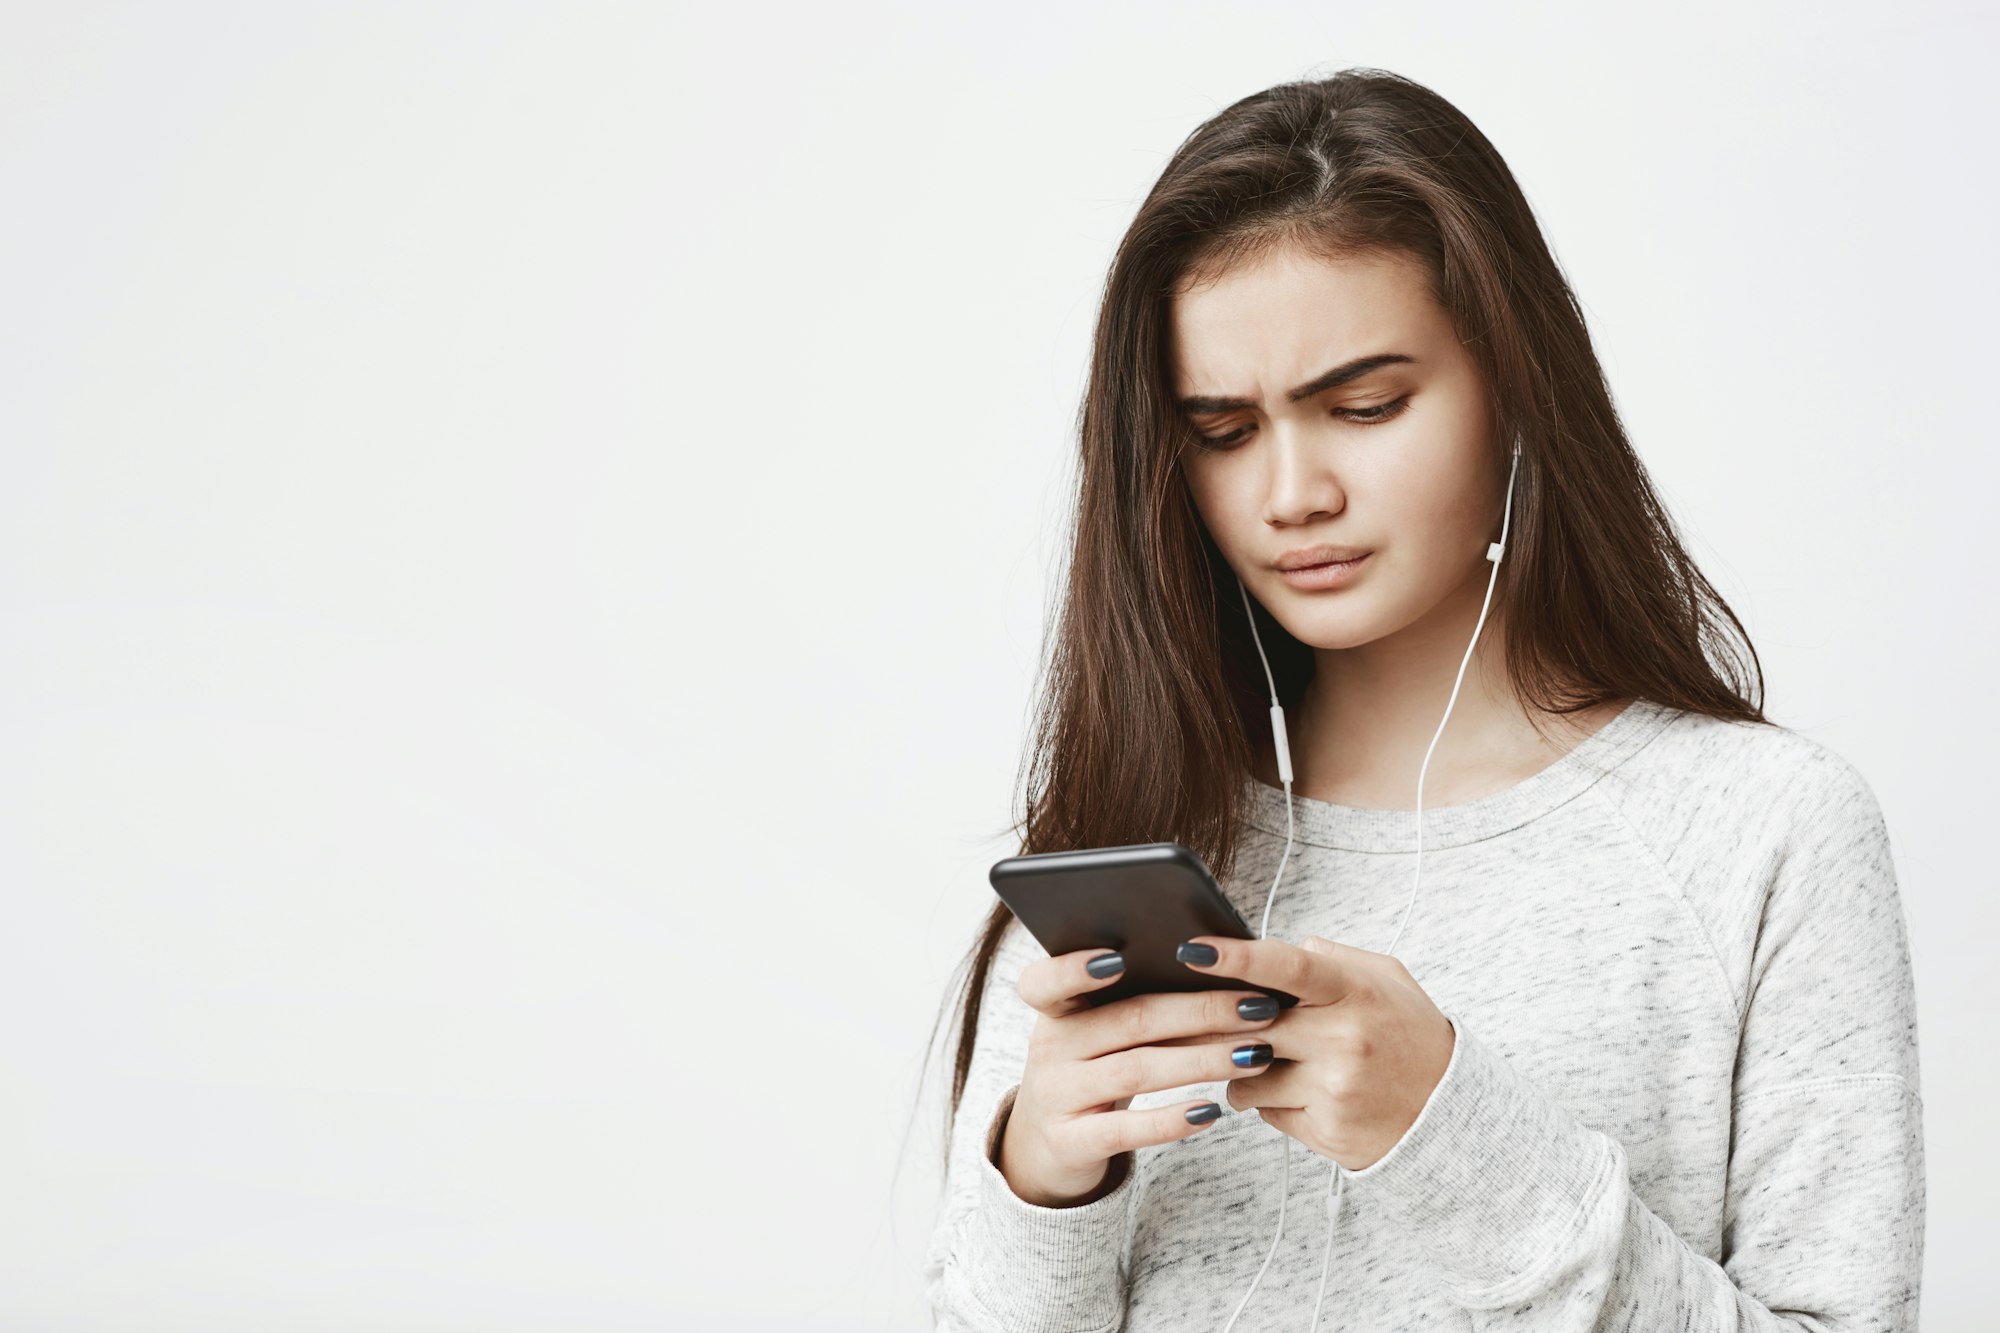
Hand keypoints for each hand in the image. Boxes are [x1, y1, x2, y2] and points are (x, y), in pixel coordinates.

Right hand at [996, 946, 1283, 1207]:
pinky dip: (1171, 1119)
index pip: (1046, 982)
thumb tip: (1221, 971)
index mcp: (1055, 1008)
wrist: (1050, 1143)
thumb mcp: (1096, 1031)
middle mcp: (1050, 1047)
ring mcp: (1058, 1096)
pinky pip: (1126, 1129)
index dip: (1076, 969)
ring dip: (1204, 1060)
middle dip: (1202, 1011)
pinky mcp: (1072, 1142)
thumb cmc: (1092, 1067)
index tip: (1121, 956)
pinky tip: (1212, 1111)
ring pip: (1137, 1070)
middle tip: (1259, 1007)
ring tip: (1256, 1054)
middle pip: (1129, 1019)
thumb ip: (1135, 1000)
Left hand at [1177, 934, 1455, 1170]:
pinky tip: (1300, 1093)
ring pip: (1244, 1076)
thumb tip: (1275, 950)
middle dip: (1212, 1024)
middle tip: (1195, 1017)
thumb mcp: (1386, 981)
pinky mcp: (1326, 1130)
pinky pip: (1266, 1111)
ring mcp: (1334, 1089)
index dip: (1236, 957)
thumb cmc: (1409, 1035)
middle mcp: (1345, 1040)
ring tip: (1269, 1060)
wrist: (1449, 1112)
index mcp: (1357, 993)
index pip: (1288, 968)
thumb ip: (1331, 959)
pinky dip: (1270, 1100)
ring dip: (1240, 1069)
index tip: (1191, 949)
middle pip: (1247, 1027)